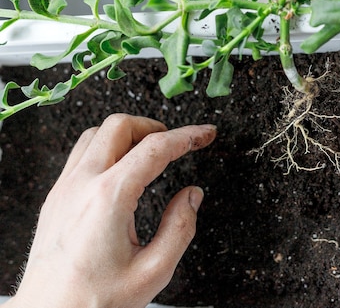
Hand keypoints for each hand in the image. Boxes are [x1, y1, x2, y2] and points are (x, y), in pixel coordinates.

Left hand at [5, 114, 215, 307]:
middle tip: (177, 142)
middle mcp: (81, 185)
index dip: (187, 136)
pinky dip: (107, 149)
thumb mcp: (153, 271)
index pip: (155, 148)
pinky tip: (121, 170)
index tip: (206, 134)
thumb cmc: (94, 302)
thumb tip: (192, 196)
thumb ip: (180, 228)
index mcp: (109, 198)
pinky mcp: (56, 199)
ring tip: (150, 152)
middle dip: (154, 126)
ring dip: (127, 135)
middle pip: (119, 126)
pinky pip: (81, 155)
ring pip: (95, 135)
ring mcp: (64, 190)